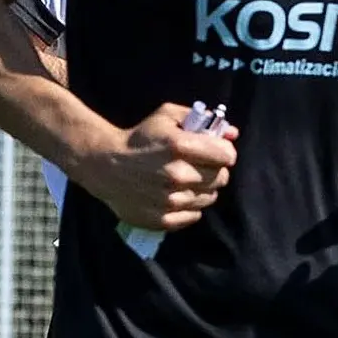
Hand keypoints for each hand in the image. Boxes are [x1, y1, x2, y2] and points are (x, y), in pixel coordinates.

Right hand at [80, 102, 237, 231]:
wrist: (105, 165)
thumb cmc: (140, 138)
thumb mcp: (166, 117)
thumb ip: (201, 120)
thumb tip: (233, 133)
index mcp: (181, 146)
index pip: (227, 156)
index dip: (224, 152)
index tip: (215, 152)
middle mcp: (178, 175)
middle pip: (221, 178)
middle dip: (215, 170)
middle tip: (199, 166)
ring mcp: (171, 200)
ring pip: (210, 198)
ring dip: (203, 189)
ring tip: (186, 181)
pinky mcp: (163, 220)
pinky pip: (194, 216)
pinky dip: (190, 207)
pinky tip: (176, 195)